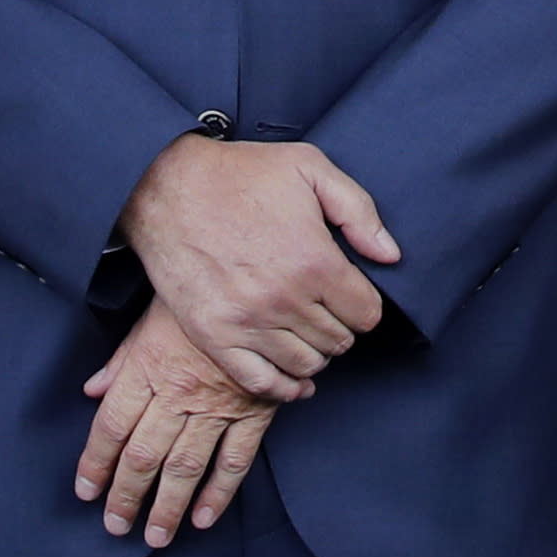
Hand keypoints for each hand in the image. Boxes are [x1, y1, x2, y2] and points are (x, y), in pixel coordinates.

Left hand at [75, 296, 276, 547]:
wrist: (258, 284)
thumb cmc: (197, 299)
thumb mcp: (150, 318)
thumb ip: (121, 361)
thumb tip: (93, 392)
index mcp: (148, 369)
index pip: (112, 428)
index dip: (96, 464)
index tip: (87, 492)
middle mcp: (178, 395)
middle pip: (144, 456)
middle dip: (127, 496)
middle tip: (116, 526)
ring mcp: (218, 407)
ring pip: (185, 467)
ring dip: (168, 506)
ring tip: (156, 536)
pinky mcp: (254, 412)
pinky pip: (234, 460)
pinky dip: (219, 493)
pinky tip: (204, 518)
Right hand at [122, 136, 402, 400]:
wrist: (166, 187)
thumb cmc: (240, 173)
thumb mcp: (310, 168)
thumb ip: (359, 212)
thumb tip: (391, 256)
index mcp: (315, 261)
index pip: (366, 314)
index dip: (365, 305)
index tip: (353, 295)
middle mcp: (285, 300)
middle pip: (339, 341)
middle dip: (341, 326)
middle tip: (329, 310)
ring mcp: (248, 324)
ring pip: (307, 365)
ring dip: (316, 353)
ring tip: (308, 333)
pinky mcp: (215, 337)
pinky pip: (261, 383)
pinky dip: (284, 387)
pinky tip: (295, 379)